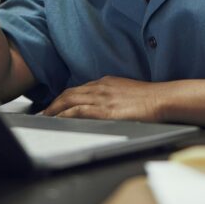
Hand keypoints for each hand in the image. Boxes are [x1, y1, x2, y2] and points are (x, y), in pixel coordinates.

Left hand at [42, 76, 165, 121]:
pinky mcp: (105, 111)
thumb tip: (107, 105)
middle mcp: (100, 88)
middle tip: (42, 113)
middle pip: (69, 93)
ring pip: (70, 101)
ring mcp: (102, 98)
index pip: (78, 89)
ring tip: (45, 118)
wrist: (162, 99)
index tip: (55, 106)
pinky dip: (65, 115)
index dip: (63, 98)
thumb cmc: (149, 98)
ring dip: (54, 110)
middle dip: (53, 104)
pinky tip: (58, 120)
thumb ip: (113, 95)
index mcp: (106, 83)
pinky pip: (78, 111)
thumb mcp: (127, 91)